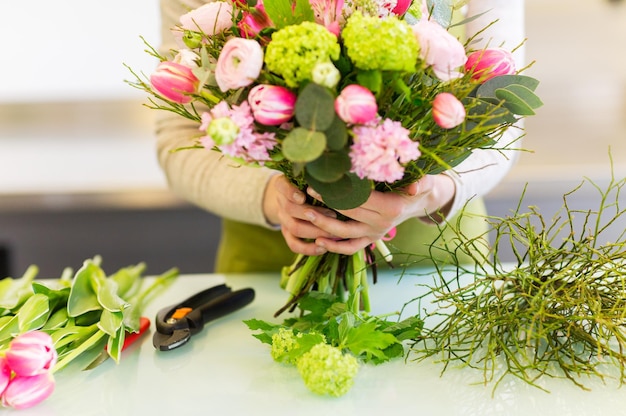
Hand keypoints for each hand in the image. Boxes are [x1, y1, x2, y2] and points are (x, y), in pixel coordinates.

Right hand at [263, 175, 337, 255]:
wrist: (294, 197)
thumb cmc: (310, 183)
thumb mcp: (310, 177)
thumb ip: (318, 179)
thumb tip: (340, 178)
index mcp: (283, 184)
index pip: (282, 186)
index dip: (290, 193)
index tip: (302, 197)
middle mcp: (280, 202)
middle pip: (291, 209)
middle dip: (314, 214)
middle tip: (334, 216)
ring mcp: (283, 219)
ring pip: (295, 228)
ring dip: (316, 231)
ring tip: (334, 233)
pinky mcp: (287, 234)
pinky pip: (294, 245)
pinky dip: (308, 248)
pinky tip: (323, 248)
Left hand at [303, 174, 455, 254]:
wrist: (421, 203)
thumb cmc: (419, 187)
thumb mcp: (425, 182)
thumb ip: (420, 184)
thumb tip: (413, 188)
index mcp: (391, 208)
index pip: (360, 198)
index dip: (340, 191)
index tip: (322, 181)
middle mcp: (382, 224)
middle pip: (349, 213)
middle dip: (327, 203)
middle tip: (308, 192)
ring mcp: (375, 234)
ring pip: (346, 233)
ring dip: (325, 225)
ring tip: (307, 215)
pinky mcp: (370, 240)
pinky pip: (351, 247)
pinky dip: (335, 247)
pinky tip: (318, 241)